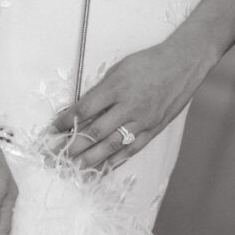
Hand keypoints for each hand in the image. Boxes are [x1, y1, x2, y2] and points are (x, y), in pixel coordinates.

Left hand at [49, 39, 200, 171]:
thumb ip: (100, 91)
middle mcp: (129, 106)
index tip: (51, 131)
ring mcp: (142, 120)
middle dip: (72, 147)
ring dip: (89, 160)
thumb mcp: (119, 69)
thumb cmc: (148, 63)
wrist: (183, 64)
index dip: (65, 123)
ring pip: (111, 146)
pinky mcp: (153, 129)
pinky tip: (100, 171)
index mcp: (116, 87)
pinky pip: (131, 150)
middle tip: (54, 158)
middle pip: (95, 133)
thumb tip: (78, 112)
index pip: (84, 110)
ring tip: (72, 170)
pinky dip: (114, 162)